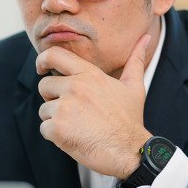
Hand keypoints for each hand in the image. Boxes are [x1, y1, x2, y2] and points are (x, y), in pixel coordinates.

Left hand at [36, 32, 153, 178]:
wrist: (129, 151)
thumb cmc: (130, 120)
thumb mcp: (134, 86)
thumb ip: (135, 60)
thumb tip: (146, 37)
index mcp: (89, 74)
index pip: (55, 55)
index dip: (43, 60)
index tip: (42, 68)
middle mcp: (74, 87)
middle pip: (44, 86)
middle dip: (52, 98)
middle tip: (71, 111)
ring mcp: (65, 107)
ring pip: (44, 110)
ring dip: (55, 120)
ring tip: (77, 126)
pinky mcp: (58, 128)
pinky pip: (44, 129)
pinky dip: (55, 136)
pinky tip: (74, 137)